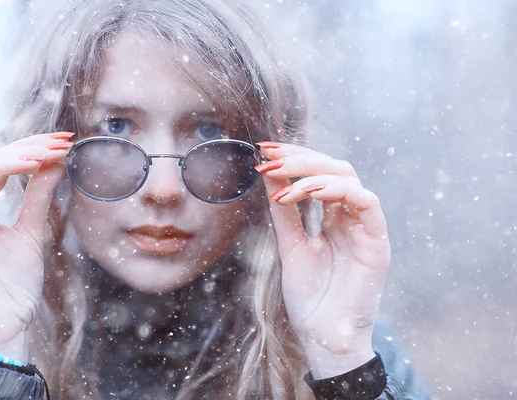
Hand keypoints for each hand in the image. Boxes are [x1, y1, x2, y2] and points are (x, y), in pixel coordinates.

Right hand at [0, 132, 73, 360]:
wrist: (6, 321)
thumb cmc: (15, 282)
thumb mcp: (31, 230)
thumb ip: (38, 196)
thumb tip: (56, 162)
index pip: (3, 167)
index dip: (30, 151)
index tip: (62, 142)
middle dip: (24, 151)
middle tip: (56, 143)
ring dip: (2, 162)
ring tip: (35, 156)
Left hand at [255, 141, 390, 378]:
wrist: (323, 336)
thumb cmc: (309, 296)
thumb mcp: (289, 245)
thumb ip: (284, 211)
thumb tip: (269, 174)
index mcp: (333, 217)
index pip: (319, 173)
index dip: (294, 157)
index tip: (264, 149)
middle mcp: (351, 217)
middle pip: (334, 168)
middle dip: (300, 157)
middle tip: (269, 155)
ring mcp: (365, 227)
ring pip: (349, 178)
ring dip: (312, 171)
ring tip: (280, 176)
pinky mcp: (377, 242)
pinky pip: (366, 202)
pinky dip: (335, 190)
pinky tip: (305, 192)